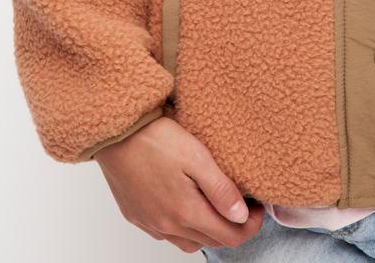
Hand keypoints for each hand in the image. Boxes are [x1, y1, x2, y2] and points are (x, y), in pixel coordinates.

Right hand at [94, 115, 264, 252]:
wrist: (116, 132)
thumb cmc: (155, 138)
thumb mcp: (197, 156)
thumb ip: (220, 189)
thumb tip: (242, 216)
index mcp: (185, 212)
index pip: (230, 237)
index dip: (252, 226)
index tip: (258, 208)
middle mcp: (167, 225)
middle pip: (211, 241)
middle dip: (233, 226)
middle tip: (243, 202)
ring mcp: (150, 223)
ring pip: (189, 242)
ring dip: (208, 229)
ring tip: (217, 204)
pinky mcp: (137, 216)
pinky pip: (167, 233)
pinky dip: (184, 226)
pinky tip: (187, 204)